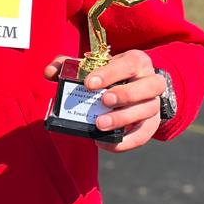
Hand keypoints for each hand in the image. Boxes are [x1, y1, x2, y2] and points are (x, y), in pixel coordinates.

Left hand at [44, 49, 161, 152]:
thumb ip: (69, 65)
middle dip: (126, 94)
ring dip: (124, 118)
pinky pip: (143, 135)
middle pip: (150, 86)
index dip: (110, 73)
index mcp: (137, 61)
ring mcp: (154, 104)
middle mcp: (152, 81)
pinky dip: (124, 142)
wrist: (132, 88)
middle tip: (103, 101)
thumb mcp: (93, 65)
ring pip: (148, 110)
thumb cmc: (108, 74)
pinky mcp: (151, 124)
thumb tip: (50, 72)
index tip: (89, 83)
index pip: (129, 64)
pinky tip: (102, 142)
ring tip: (99, 124)